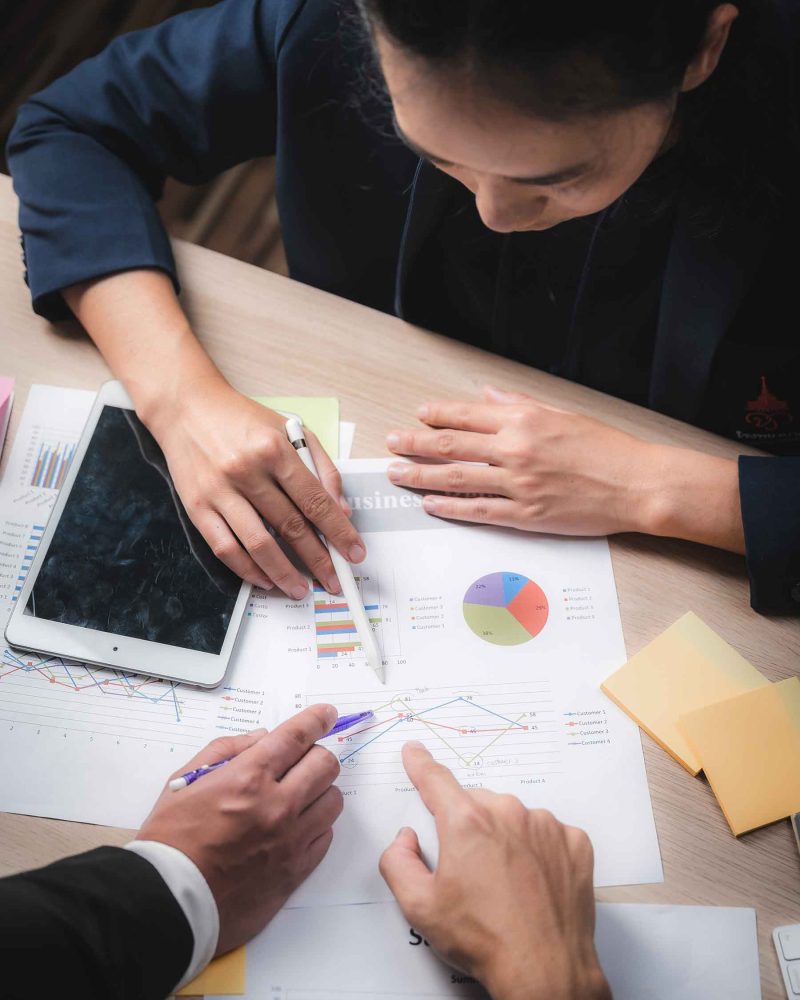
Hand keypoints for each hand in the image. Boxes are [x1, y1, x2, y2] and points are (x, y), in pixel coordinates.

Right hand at [136, 704, 341, 954]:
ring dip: (319, 791)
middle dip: (316, 754)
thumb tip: (261, 737)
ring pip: (333, 799)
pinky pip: (326, 835)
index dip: (316, 719)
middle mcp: (276, 806)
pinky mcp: (296, 870)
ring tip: (296, 797)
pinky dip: (316, 825)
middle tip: (302, 760)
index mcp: (247, 779)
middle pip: (325, 764)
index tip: (325, 714)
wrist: (168, 902)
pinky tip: (294, 826)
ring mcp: (290, 840)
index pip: (296, 736)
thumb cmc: (170, 842)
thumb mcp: (184, 781)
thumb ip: (225, 750)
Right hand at [147, 377, 365, 598]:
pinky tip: (264, 579)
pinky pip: (225, 548)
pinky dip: (247, 569)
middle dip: (318, 559)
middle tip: (334, 581)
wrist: (187, 408)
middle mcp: (246, 471)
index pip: (315, 501)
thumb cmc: (243, 419)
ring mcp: (219, 491)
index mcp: (274, 449)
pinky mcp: (196, 507)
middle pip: (290, 527)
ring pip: (258, 544)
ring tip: (300, 589)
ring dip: (283, 573)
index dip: (339, 532)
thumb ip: (321, 467)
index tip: (354, 553)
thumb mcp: (291, 429)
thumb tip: (341, 510)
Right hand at [379, 742, 608, 999]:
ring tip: (504, 884)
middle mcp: (507, 812)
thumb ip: (397, 862)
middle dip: (467, 827)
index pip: (435, 779)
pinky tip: (532, 882)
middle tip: (469, 871)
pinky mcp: (573, 842)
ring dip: (504, 838)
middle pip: (476, 804)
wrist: (544, 970)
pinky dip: (537, 851)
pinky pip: (547, 833)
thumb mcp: (419, 907)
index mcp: (466, 822)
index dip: (420, 763)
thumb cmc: (486, 940)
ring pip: (513, 817)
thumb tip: (405, 839)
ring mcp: (545, 825)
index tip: (415, 752)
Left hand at [386, 385, 743, 550]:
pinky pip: (477, 510)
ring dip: (420, 475)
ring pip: (456, 478)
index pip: (467, 416)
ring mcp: (517, 484)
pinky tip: (430, 504)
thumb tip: (488, 397)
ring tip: (397, 473)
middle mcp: (515, 449)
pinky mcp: (525, 515)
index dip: (437, 415)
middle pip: (451, 445)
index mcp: (525, 421)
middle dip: (415, 444)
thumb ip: (521, 405)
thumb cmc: (607, 449)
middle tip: (391, 443)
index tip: (418, 416)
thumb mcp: (563, 414)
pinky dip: (449, 507)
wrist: (637, 485)